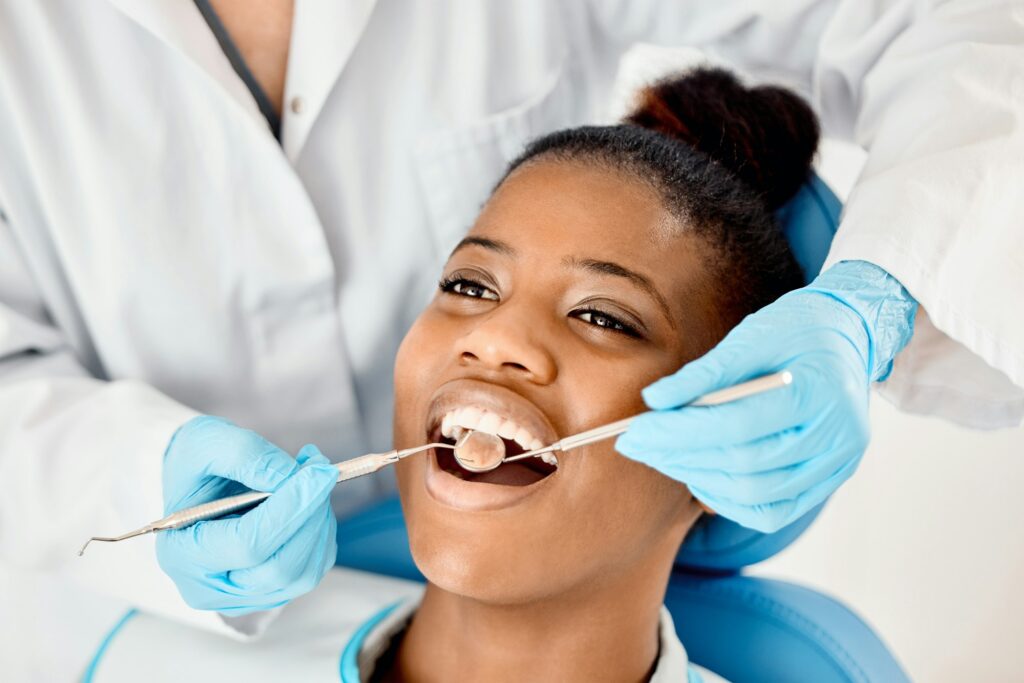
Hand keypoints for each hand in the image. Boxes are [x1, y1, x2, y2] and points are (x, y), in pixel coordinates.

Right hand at [156, 416, 337, 614]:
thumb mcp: (206, 441)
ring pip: (303, 572)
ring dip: (319, 521)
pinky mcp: (271, 591)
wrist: (199, 483)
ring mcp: (242, 596)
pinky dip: (321, 530)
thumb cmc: (197, 466)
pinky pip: (313, 568)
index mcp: (181, 554)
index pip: (248, 544)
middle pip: (279, 567)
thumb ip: (244, 454)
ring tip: (311, 477)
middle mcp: (209, 587)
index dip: (291, 507)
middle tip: (321, 470)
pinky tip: (308, 500)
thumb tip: (290, 478)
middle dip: (310, 515)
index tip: (319, 471)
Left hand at [616, 260, 915, 532]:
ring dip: (699, 479)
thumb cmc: (799, 328)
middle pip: (744, 465)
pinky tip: (700, 475)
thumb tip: (655, 400)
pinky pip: (773, 510)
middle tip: (636, 445)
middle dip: (679, 457)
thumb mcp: (753, 335)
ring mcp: (838, 465)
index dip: (680, 433)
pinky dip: (730, 500)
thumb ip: (705, 371)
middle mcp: (837, 437)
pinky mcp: (829, 479)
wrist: (852, 336)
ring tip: (663, 456)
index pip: (738, 425)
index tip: (635, 431)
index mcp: (820, 392)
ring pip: (757, 496)